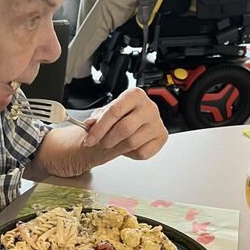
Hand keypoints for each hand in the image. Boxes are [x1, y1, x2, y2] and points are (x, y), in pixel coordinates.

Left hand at [25, 88, 167, 178]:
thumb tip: (88, 125)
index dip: (99, 128)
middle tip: (100, 143)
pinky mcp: (161, 137)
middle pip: (124, 128)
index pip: (114, 112)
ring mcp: (157, 122)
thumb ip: (96, 119)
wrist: (137, 122)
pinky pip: (142, 152)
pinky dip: (131, 154)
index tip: (88, 139)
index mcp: (134, 95)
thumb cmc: (121, 116)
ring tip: (114, 143)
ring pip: (132, 141)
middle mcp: (149, 107)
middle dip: (107, 139)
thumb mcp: (106, 114)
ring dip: (118, 147)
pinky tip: (128, 146)